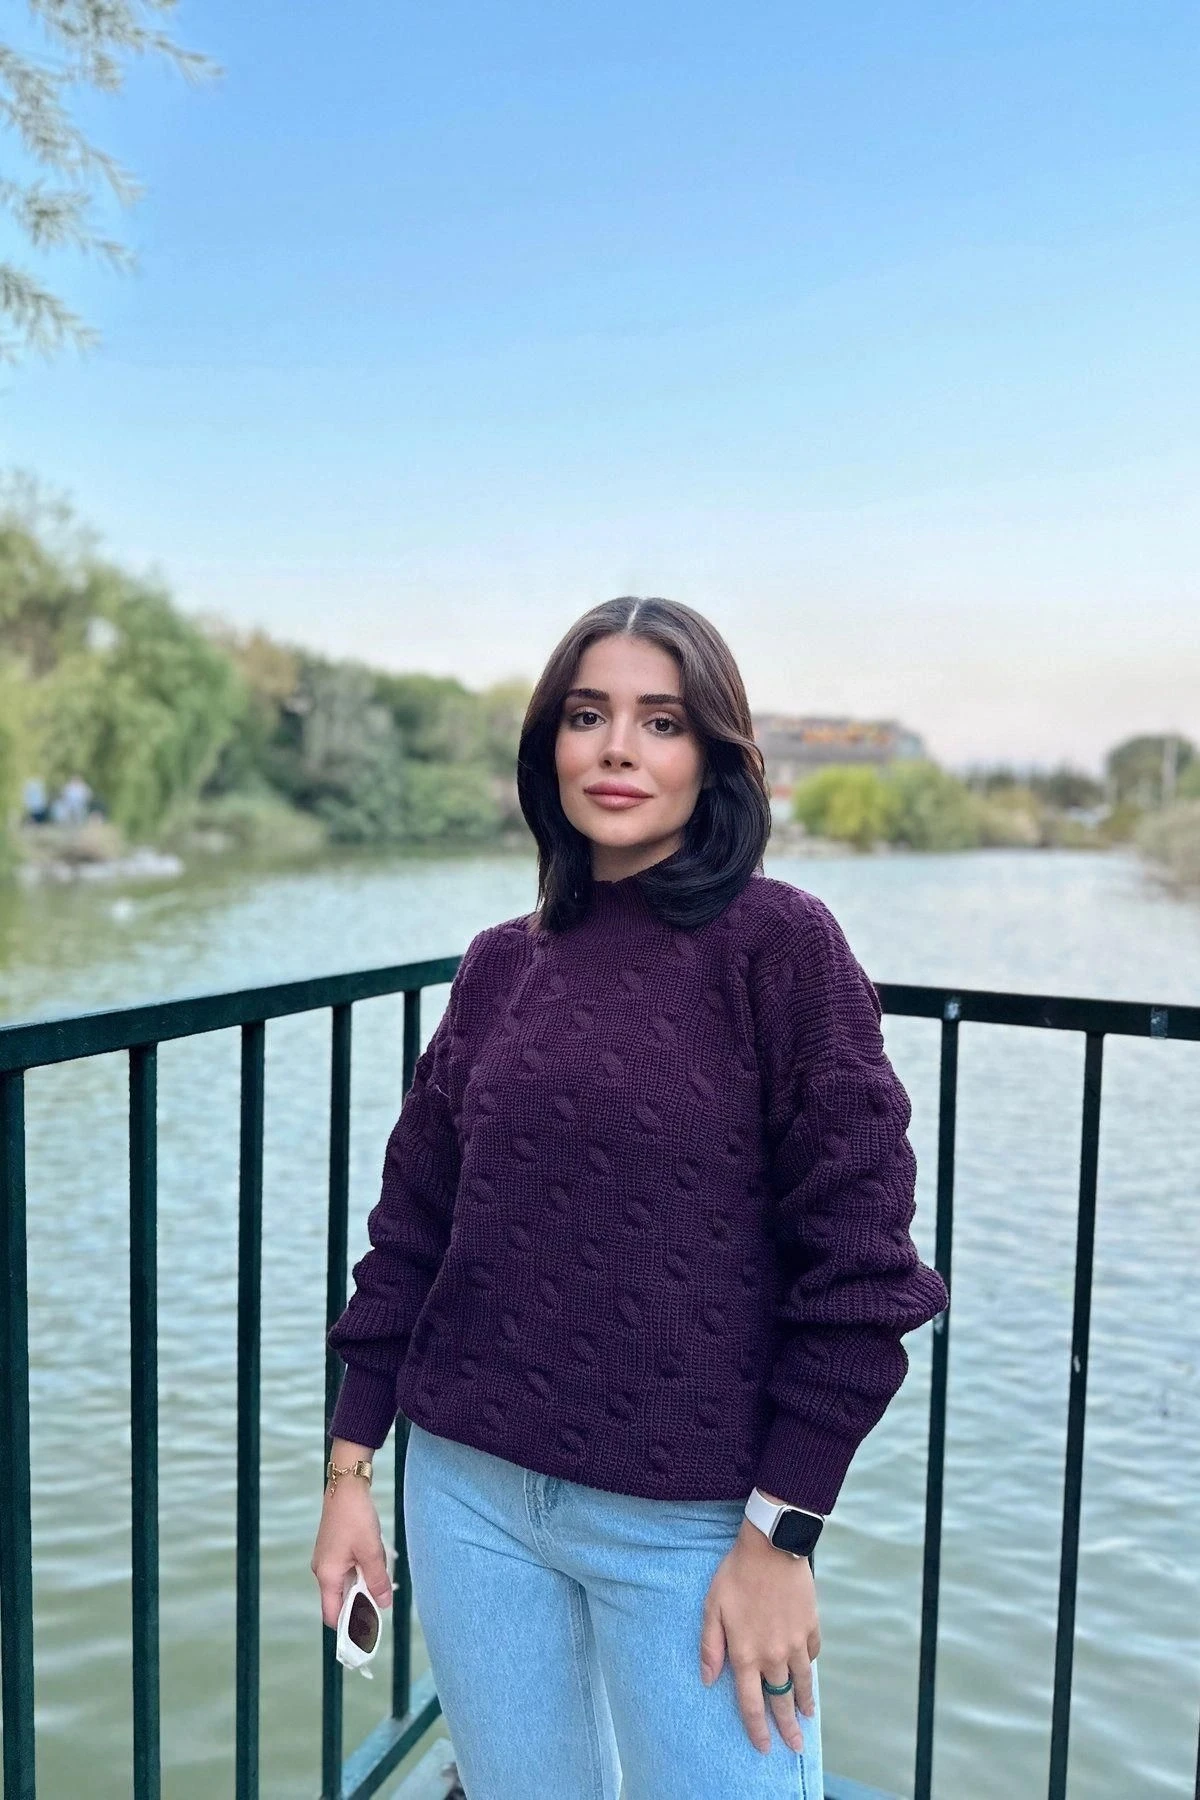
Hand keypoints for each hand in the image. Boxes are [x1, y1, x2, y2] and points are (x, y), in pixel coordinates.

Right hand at [311, 1476, 393, 1629]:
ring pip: (346, 1584)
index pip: (332, 1615)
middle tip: (383, 1599)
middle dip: (361, 1603)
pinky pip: (346, 1570)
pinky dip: (360, 1572)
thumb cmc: (356, 1518)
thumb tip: (384, 1605)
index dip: (349, 1626)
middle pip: (340, 1600)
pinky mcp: (332, 1549)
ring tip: (383, 1578)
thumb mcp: (371, 1552)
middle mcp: (322, 1571)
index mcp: (327, 1576)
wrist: (346, 1486)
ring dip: (363, 1585)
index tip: (369, 1629)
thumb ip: (377, 1581)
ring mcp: (326, 1560)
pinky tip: (376, 1563)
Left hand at [698, 1517, 819, 1755]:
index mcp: (746, 1654)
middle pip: (781, 1700)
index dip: (758, 1728)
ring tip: (808, 1717)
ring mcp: (795, 1642)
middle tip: (795, 1746)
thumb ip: (710, 1647)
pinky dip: (809, 1665)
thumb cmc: (736, 1575)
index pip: (752, 1703)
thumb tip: (708, 1680)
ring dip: (804, 1702)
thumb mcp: (712, 1608)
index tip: (764, 1746)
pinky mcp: (810, 1626)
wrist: (771, 1547)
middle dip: (788, 1727)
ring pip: (801, 1682)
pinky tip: (807, 1670)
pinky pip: (812, 1654)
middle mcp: (774, 1655)